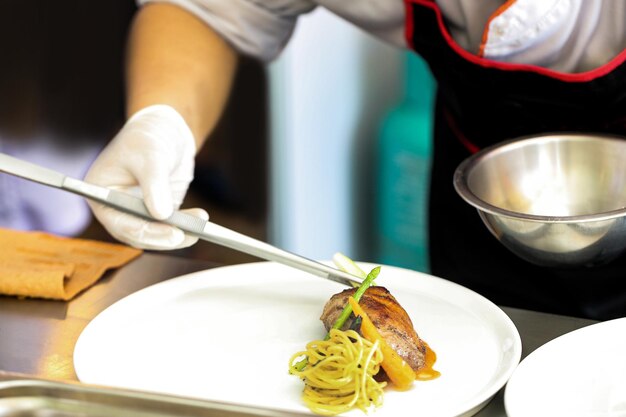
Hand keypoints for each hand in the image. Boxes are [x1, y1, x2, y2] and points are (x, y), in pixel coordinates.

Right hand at [85, 104, 207, 248]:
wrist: (163, 132)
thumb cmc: (148, 138)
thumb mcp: (151, 156)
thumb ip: (155, 184)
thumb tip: (162, 215)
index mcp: (101, 193)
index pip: (120, 222)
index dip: (145, 231)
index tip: (171, 233)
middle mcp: (115, 208)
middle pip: (137, 234)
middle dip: (164, 237)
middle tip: (187, 234)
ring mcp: (136, 213)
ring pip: (155, 235)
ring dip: (178, 234)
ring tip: (200, 225)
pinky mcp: (156, 213)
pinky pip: (169, 227)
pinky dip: (185, 226)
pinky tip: (201, 218)